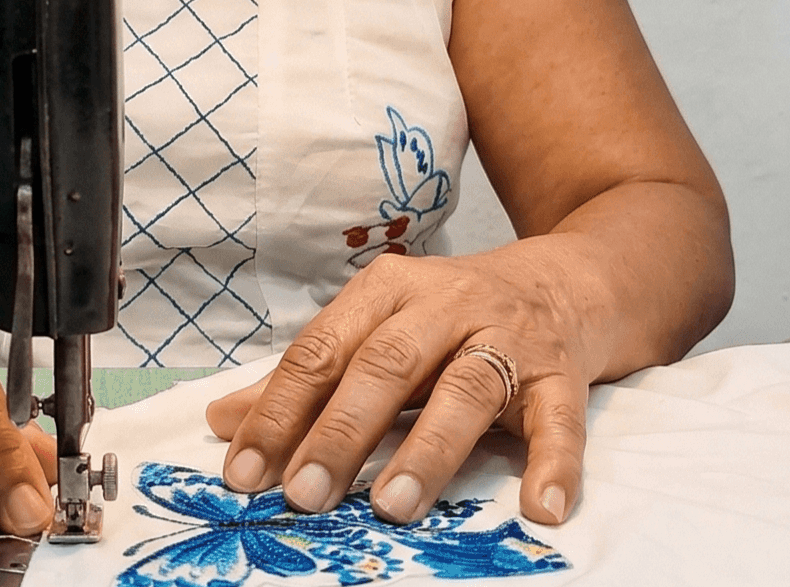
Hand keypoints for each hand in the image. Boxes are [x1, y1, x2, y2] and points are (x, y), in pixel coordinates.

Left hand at [205, 242, 590, 526]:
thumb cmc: (453, 317)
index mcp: (388, 291)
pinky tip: (541, 508)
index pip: (322, 351)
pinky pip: (559, 419)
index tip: (244, 471)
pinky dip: (554, 463)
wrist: (565, 281)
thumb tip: (223, 420)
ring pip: (466, 389)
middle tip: (304, 494)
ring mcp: (508, 337)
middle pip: (386, 366)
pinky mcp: (561, 373)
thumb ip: (309, 377)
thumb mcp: (378, 330)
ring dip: (428, 449)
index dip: (279, 411)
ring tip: (394, 505)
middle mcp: (446, 306)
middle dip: (341, 432)